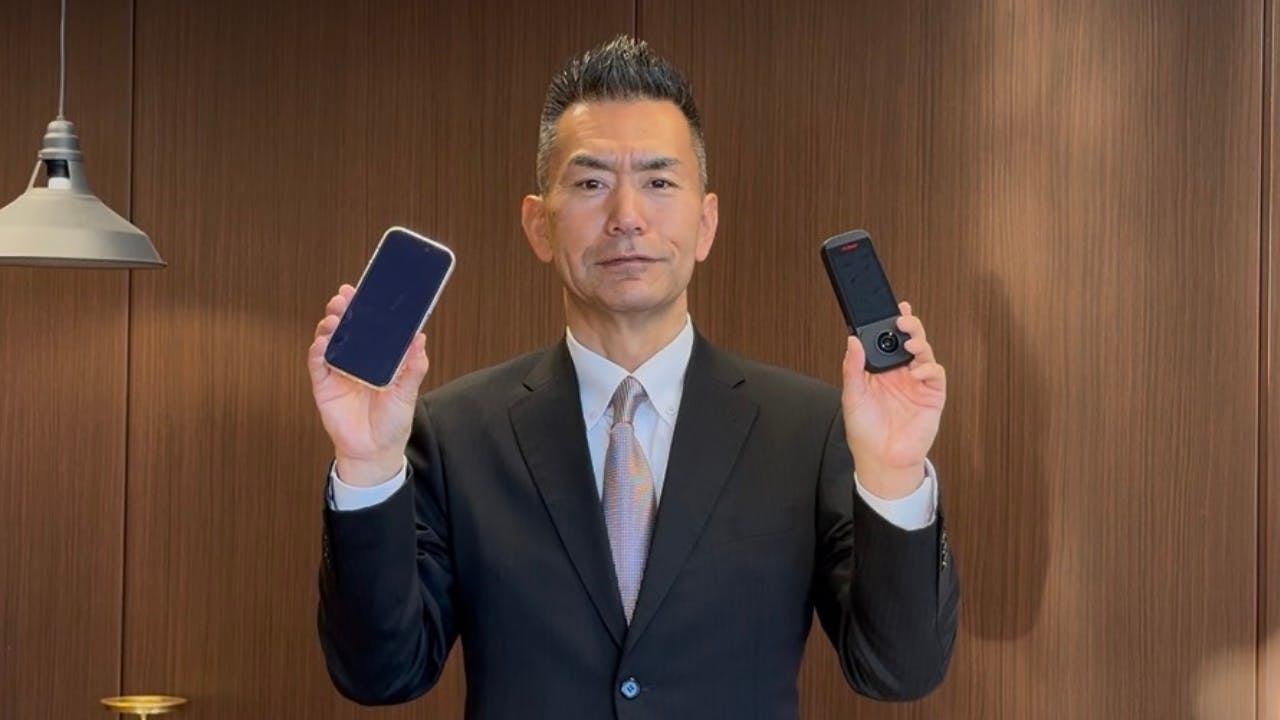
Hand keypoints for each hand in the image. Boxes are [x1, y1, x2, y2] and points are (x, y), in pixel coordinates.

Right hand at [307, 284, 430, 486]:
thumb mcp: (408, 393)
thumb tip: (420, 338)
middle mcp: (356, 360)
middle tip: (344, 297)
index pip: (370, 327)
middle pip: (347, 329)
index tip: (364, 290)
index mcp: (377, 358)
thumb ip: (413, 367)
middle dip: (344, 310)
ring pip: (330, 341)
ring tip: (335, 318)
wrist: (375, 452)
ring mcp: (338, 371)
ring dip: (330, 327)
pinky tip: (323, 343)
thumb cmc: (393, 421)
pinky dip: (318, 352)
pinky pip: (317, 365)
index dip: (366, 309)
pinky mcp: (324, 386)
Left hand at [841, 301, 945, 498]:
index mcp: (881, 370)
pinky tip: (915, 373)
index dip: (891, 322)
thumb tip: (852, 341)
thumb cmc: (865, 431)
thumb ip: (853, 368)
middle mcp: (901, 373)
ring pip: (924, 353)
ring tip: (909, 342)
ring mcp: (917, 383)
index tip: (891, 307)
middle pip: (909, 341)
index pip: (888, 340)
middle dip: (909, 326)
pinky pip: (935, 375)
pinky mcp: (931, 396)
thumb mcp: (852, 396)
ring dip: (919, 343)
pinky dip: (928, 369)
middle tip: (903, 318)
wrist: (881, 459)